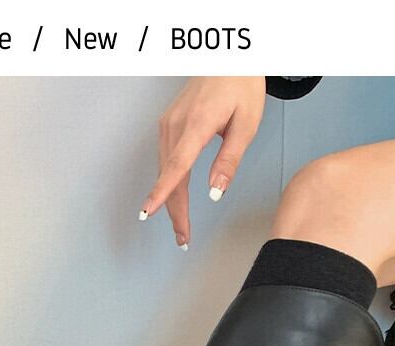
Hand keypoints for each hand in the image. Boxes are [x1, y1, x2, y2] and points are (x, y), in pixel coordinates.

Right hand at [141, 77, 265, 247]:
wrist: (229, 57)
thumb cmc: (241, 85)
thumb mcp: (247, 123)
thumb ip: (230, 159)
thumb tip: (215, 191)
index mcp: (197, 124)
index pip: (176, 166)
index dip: (162, 193)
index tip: (148, 213)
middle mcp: (176, 124)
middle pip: (169, 177)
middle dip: (174, 211)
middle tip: (183, 239)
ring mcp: (168, 124)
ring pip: (165, 172)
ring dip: (171, 202)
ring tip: (182, 227)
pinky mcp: (167, 125)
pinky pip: (165, 161)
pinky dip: (169, 184)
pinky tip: (175, 200)